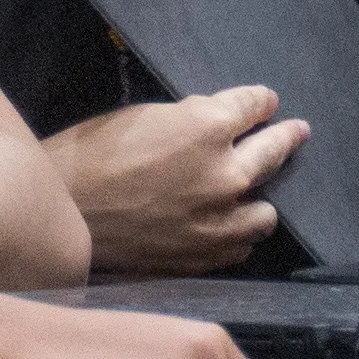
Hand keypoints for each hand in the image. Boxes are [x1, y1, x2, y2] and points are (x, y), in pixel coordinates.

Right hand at [47, 88, 306, 278]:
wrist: (62, 215)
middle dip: (285, 137)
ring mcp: (220, 222)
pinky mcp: (206, 256)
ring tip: (253, 194)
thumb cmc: (91, 156)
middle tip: (295, 132)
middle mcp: (226, 174)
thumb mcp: (144, 116)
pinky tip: (224, 227)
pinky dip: (235, 234)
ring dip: (260, 198)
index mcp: (209, 127)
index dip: (261, 102)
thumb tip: (224, 117)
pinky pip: (239, 246)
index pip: (254, 106)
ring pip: (267, 212)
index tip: (268, 102)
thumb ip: (193, 118)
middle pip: (274, 152)